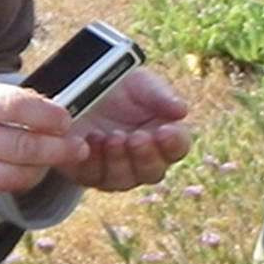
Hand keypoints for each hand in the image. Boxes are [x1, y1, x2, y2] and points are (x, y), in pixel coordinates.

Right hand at [0, 75, 88, 208]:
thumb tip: (25, 106)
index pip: (17, 106)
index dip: (50, 114)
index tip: (66, 117)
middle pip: (23, 150)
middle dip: (58, 151)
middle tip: (76, 148)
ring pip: (11, 179)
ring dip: (36, 173)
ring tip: (47, 164)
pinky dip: (2, 185)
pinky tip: (8, 175)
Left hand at [54, 67, 191, 190]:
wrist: (81, 87)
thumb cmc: (120, 87)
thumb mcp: (140, 84)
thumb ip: (161, 96)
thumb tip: (181, 111)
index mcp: (163, 138)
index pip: (177, 148)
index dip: (173, 143)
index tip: (164, 132)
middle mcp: (142, 161)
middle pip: (152, 172)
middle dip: (144, 156)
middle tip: (136, 137)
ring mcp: (115, 171)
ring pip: (122, 180)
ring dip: (117, 160)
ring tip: (111, 137)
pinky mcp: (88, 173)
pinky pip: (91, 176)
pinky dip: (91, 160)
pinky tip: (89, 141)